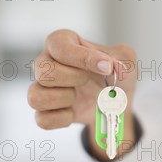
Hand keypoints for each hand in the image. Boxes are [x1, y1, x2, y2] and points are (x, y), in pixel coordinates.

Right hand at [27, 29, 137, 160]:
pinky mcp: (44, 110)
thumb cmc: (114, 72)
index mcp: (62, 42)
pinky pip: (42, 119)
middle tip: (88, 79)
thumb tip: (114, 68)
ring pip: (35, 97)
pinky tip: (74, 112)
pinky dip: (63, 119)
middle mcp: (45, 62)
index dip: (84, 58)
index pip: (60, 46)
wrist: (116, 99)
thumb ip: (122, 59)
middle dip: (73, 78)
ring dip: (64, 99)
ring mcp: (42, 87)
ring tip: (78, 95)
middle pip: (44, 72)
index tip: (106, 67)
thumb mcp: (125, 59)